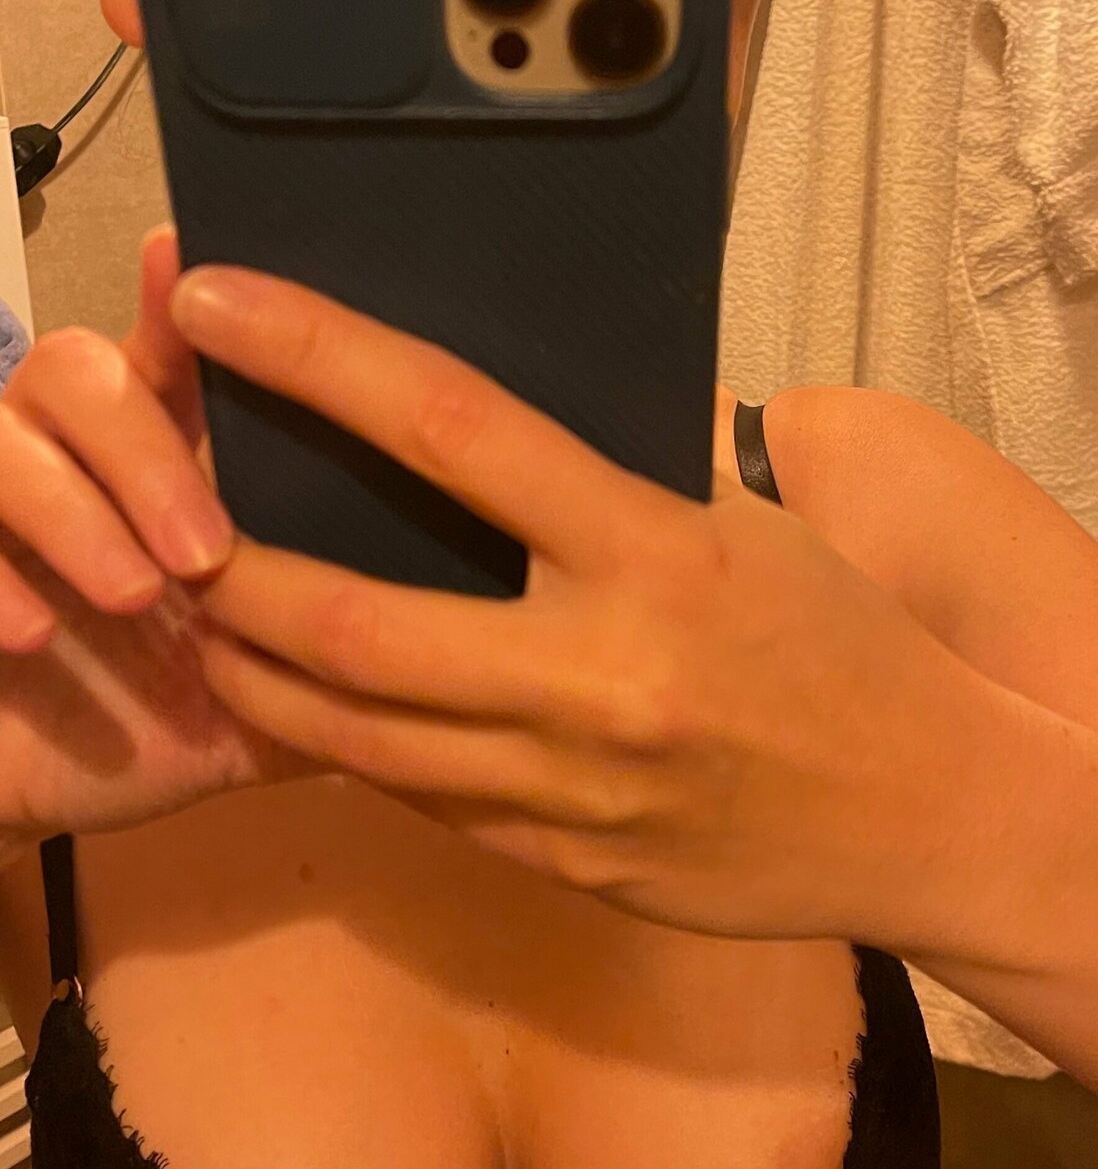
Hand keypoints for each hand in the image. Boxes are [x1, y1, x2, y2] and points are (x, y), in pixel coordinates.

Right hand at [0, 229, 323, 849]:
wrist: (22, 792)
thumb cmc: (144, 734)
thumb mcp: (259, 709)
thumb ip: (334, 668)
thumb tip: (464, 650)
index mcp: (159, 467)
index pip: (171, 350)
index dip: (181, 299)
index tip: (192, 262)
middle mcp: (69, 459)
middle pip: (86, 367)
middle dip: (147, 448)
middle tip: (202, 554)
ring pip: (7, 420)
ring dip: (74, 505)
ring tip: (133, 596)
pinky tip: (29, 637)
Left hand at [173, 260, 977, 939]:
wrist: (927, 815)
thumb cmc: (846, 645)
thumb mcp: (749, 527)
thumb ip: (621, 488)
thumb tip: (493, 434)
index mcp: (657, 555)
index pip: (455, 427)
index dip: (319, 356)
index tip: (222, 305)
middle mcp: (600, 676)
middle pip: (357, 622)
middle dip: (234, 577)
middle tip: (166, 527)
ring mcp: (571, 788)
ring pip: (357, 736)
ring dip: (255, 676)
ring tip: (198, 625)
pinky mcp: (558, 863)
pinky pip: (416, 798)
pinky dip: (344, 745)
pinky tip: (306, 708)